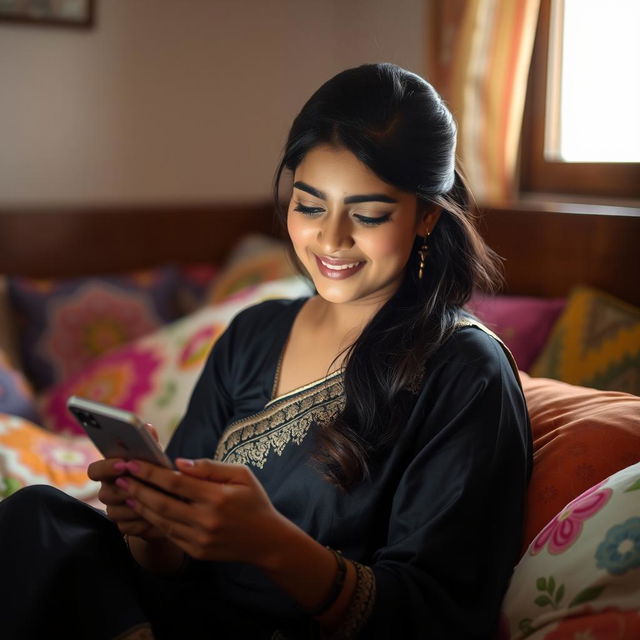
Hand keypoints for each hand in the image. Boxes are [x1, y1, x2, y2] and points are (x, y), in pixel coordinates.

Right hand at [87, 424, 164, 540]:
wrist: (171, 503)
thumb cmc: (159, 475)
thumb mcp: (157, 459)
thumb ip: (150, 444)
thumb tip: (148, 427)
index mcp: (112, 472)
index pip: (95, 470)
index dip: (106, 467)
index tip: (123, 463)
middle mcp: (109, 490)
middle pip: (104, 493)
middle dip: (123, 489)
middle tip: (140, 486)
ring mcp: (115, 510)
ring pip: (114, 511)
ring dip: (134, 506)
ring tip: (153, 501)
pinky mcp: (124, 527)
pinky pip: (126, 527)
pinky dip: (141, 522)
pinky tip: (155, 517)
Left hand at [116, 457, 288, 565]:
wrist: (266, 541)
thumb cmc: (254, 501)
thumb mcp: (241, 475)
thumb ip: (209, 468)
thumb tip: (179, 463)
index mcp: (217, 498)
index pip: (175, 483)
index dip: (150, 472)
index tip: (132, 463)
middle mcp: (205, 520)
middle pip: (162, 503)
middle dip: (137, 488)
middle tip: (120, 476)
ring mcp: (199, 539)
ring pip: (161, 520)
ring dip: (141, 505)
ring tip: (126, 491)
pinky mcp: (196, 551)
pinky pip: (169, 534)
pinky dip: (154, 521)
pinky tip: (144, 509)